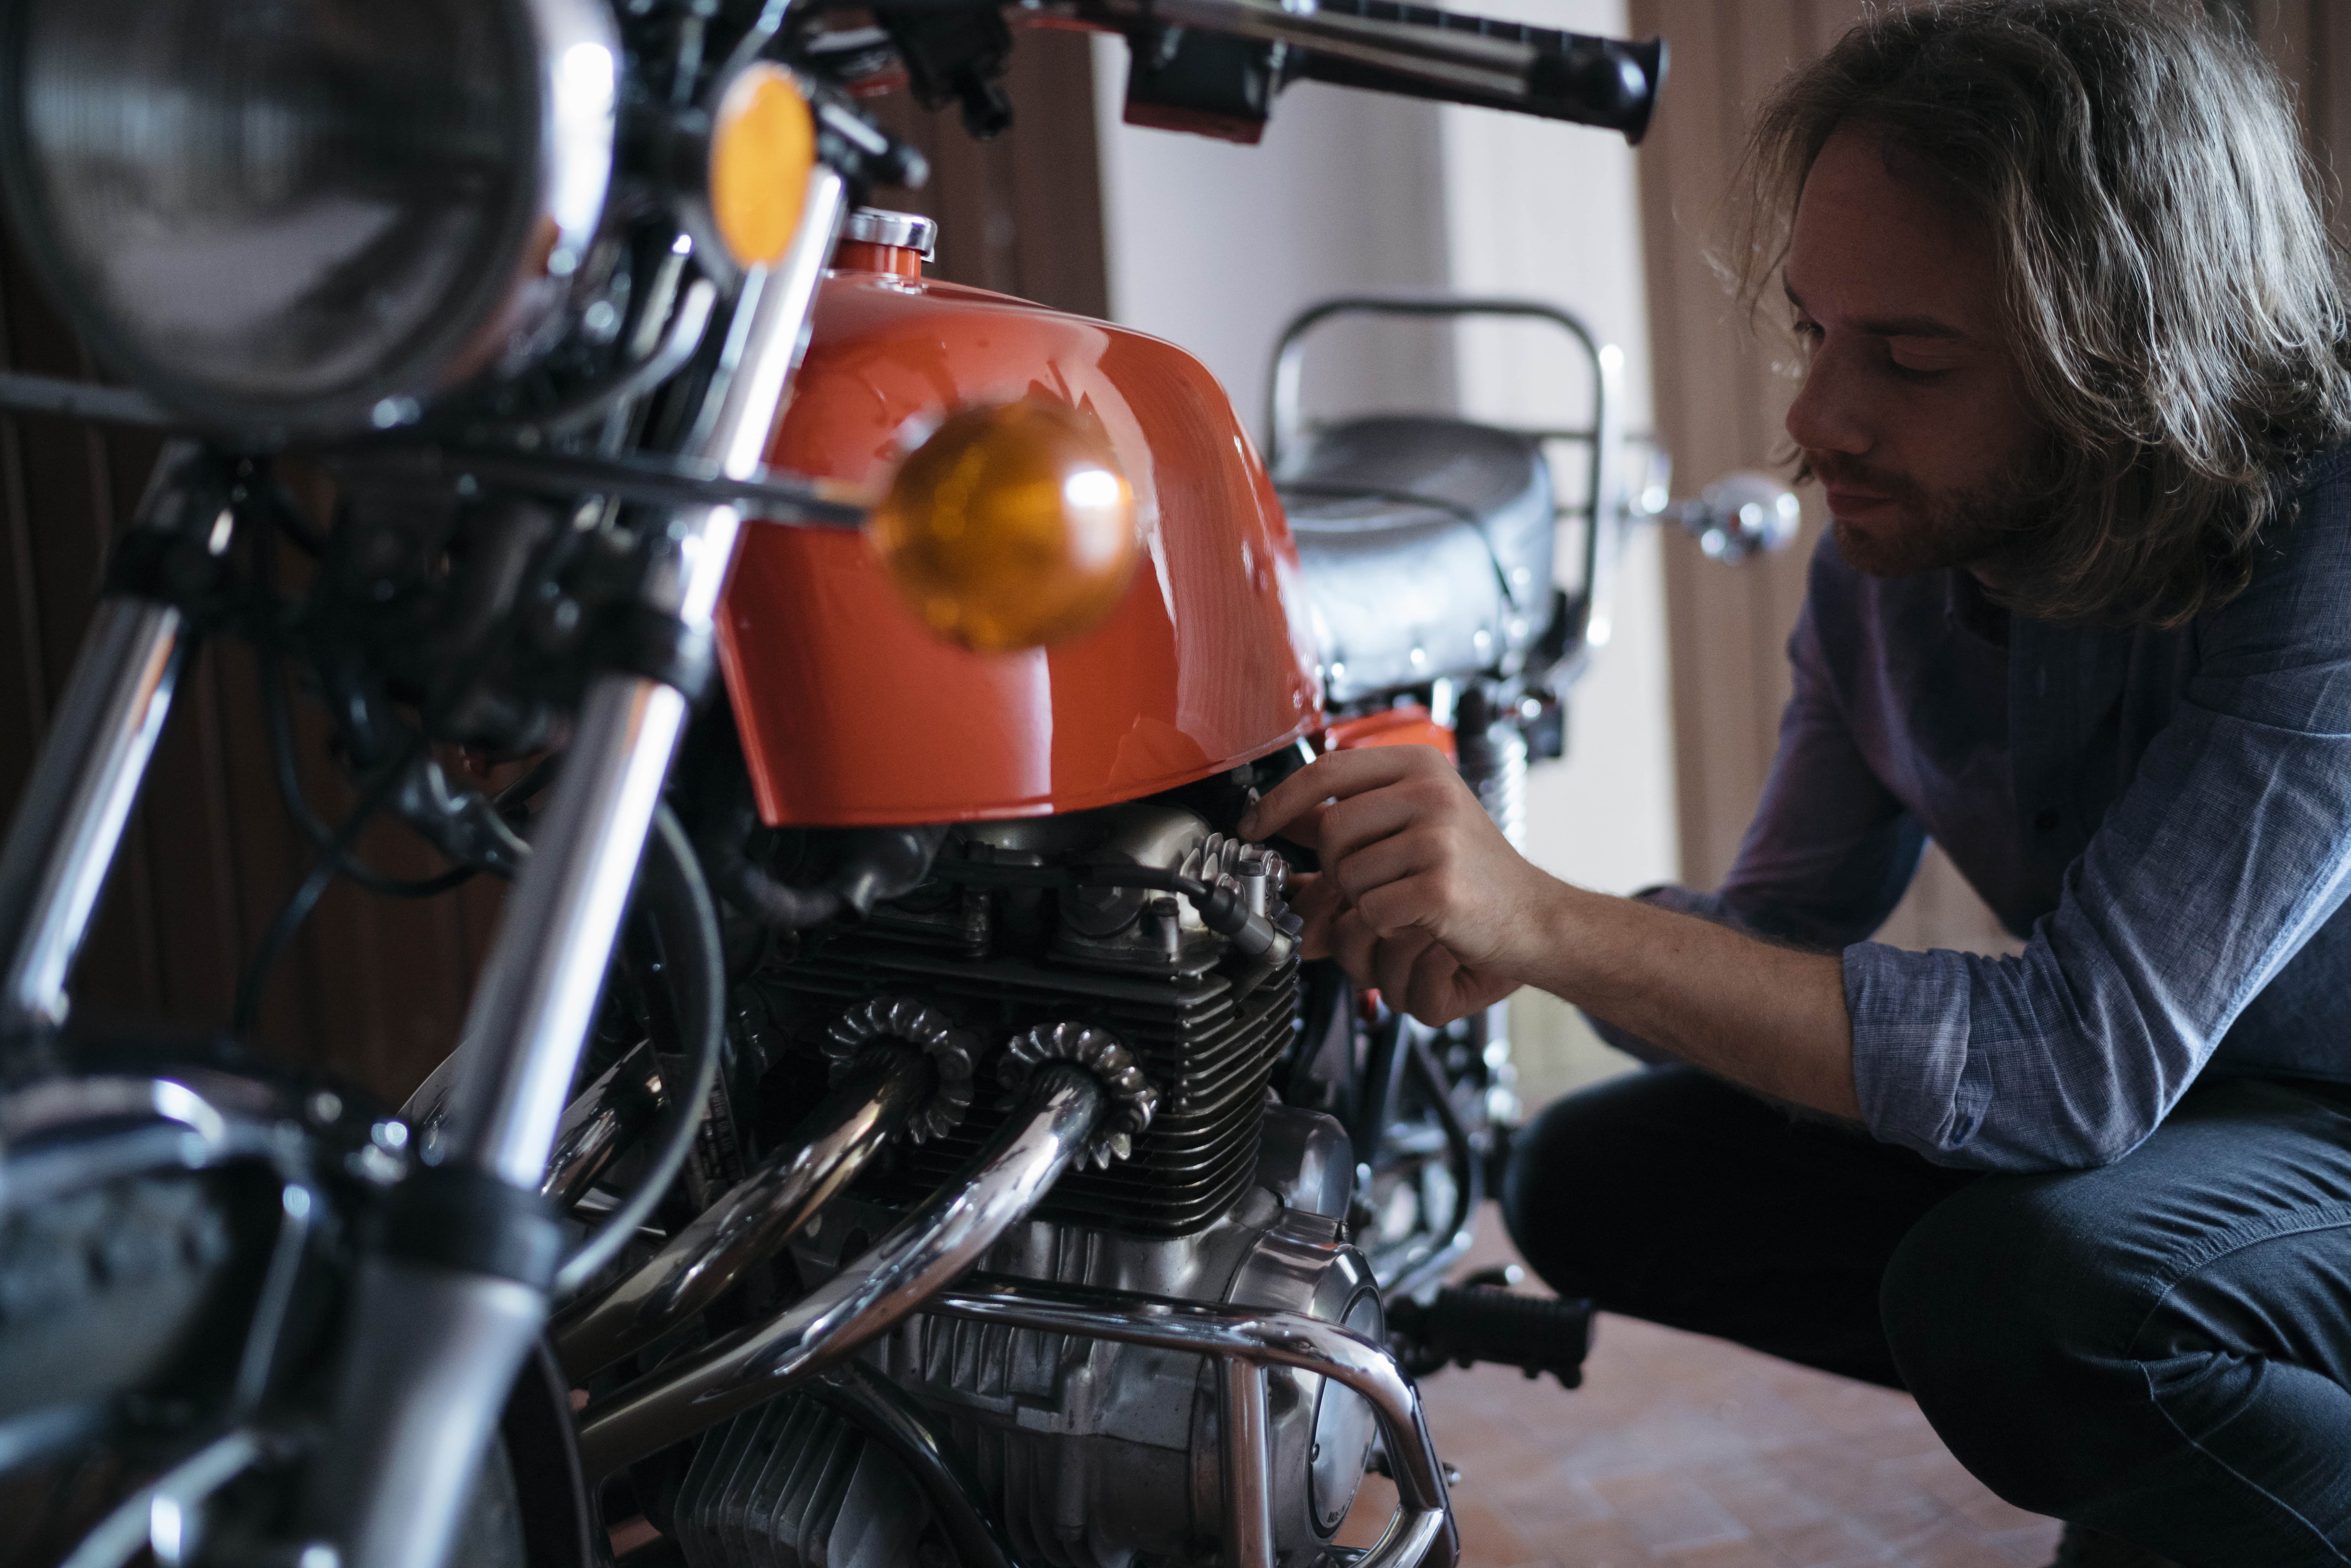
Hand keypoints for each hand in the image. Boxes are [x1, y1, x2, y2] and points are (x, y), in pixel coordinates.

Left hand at [1240, 745, 1557, 1024]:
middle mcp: (1430, 792)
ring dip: (1359, 898)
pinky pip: (1371, 910)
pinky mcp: (1440, 885)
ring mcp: (1438, 837)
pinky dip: (1381, 924)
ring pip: (1346, 873)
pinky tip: (1414, 918)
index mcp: (1420, 765)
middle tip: (1365, 883)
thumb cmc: (1472, 872)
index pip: (1326, 769)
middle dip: (1333, 867)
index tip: (1255, 825)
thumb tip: (1275, 827)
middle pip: (1330, 828)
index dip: (1280, 800)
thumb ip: (1346, 823)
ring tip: (1400, 898)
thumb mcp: (1413, 827)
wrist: (1532, 916)